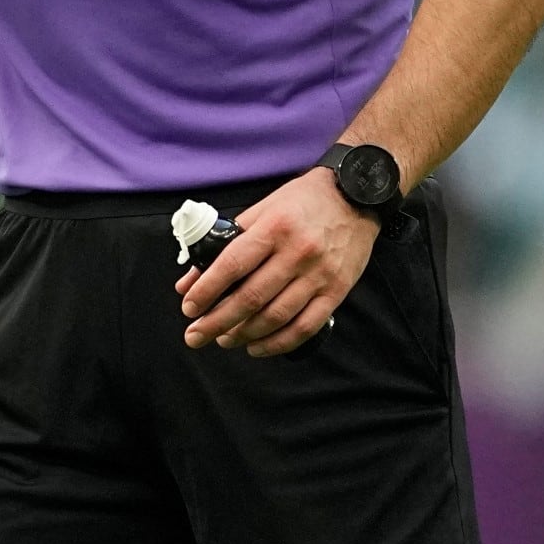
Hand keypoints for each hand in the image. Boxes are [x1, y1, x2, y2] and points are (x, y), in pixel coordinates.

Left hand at [180, 166, 378, 354]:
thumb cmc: (301, 203)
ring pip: (276, 316)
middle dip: (217, 322)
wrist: (357, 196)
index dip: (206, 291)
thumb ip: (223, 245)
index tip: (189, 308)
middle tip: (195, 336)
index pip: (232, 266)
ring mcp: (320, 275)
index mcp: (274, 229)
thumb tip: (187, 282)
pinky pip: (306, 326)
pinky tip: (257, 347)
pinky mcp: (337, 291)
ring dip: (244, 334)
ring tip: (223, 340)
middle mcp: (297, 253)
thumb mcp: (259, 211)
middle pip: (251, 297)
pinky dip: (278, 343)